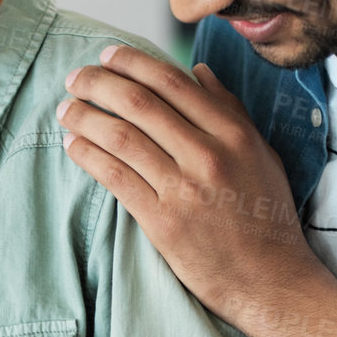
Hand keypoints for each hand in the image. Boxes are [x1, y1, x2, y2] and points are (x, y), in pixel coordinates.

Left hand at [58, 44, 312, 330]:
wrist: (270, 280)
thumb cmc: (267, 218)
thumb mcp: (260, 154)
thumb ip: (229, 111)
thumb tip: (198, 72)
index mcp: (232, 133)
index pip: (172, 83)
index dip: (133, 63)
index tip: (107, 56)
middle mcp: (207, 155)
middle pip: (140, 103)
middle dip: (99, 84)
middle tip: (75, 77)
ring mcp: (182, 189)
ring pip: (121, 137)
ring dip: (86, 118)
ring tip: (65, 110)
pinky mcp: (162, 222)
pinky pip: (115, 178)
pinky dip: (89, 156)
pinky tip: (73, 146)